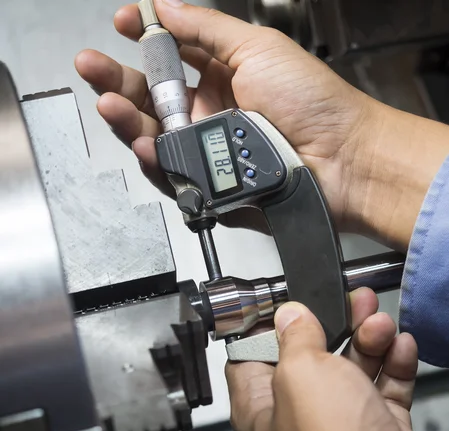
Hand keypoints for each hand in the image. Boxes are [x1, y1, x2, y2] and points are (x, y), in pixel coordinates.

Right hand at [75, 1, 448, 249]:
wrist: (341, 160)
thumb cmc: (313, 101)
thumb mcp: (259, 47)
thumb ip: (209, 28)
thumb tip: (165, 5)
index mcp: (224, 75)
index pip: (173, 55)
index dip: (145, 39)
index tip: (124, 24)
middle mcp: (211, 112)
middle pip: (154, 96)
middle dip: (118, 79)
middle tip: (91, 65)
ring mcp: (208, 148)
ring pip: (155, 134)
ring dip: (127, 117)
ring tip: (109, 102)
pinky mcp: (210, 183)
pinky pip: (173, 171)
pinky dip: (154, 157)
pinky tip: (143, 139)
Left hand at [227, 287, 448, 430]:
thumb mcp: (302, 374)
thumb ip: (294, 339)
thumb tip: (289, 316)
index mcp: (260, 413)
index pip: (250, 360)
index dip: (265, 328)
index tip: (286, 302)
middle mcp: (296, 423)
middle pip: (307, 362)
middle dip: (330, 326)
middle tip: (350, 300)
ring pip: (349, 372)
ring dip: (367, 341)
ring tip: (381, 321)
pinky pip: (383, 391)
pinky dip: (392, 366)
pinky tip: (401, 346)